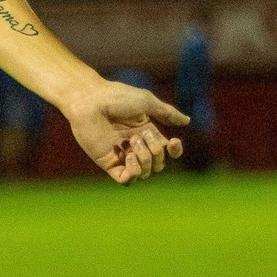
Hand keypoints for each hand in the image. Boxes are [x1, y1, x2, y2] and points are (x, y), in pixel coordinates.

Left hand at [64, 80, 188, 184]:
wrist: (89, 100)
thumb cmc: (116, 96)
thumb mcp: (147, 102)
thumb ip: (166, 113)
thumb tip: (187, 120)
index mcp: (145, 132)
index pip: (167, 151)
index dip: (175, 151)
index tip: (174, 143)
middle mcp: (134, 145)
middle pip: (158, 164)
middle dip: (156, 152)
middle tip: (141, 135)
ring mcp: (121, 155)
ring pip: (145, 173)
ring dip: (145, 160)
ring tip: (132, 142)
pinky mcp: (108, 162)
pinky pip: (127, 180)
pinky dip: (134, 172)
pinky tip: (129, 156)